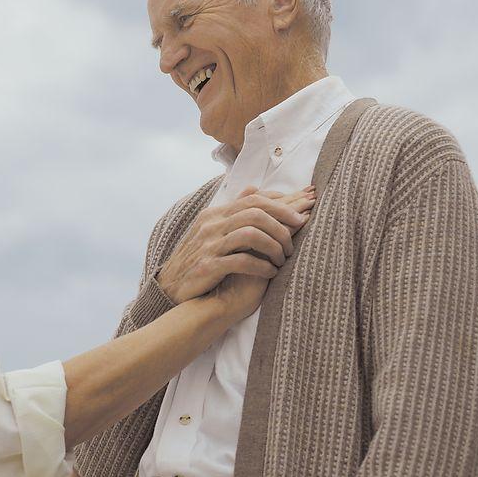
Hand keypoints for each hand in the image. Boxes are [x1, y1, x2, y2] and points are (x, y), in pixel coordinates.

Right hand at [157, 186, 315, 303]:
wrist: (171, 288)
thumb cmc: (198, 259)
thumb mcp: (212, 230)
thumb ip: (234, 210)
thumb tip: (254, 188)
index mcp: (215, 214)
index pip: (254, 198)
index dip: (284, 201)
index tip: (306, 206)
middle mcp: (211, 225)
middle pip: (256, 211)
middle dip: (284, 219)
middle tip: (302, 229)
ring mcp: (209, 245)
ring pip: (252, 233)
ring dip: (275, 245)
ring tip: (285, 257)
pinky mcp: (209, 266)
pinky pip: (242, 261)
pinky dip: (263, 265)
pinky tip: (272, 272)